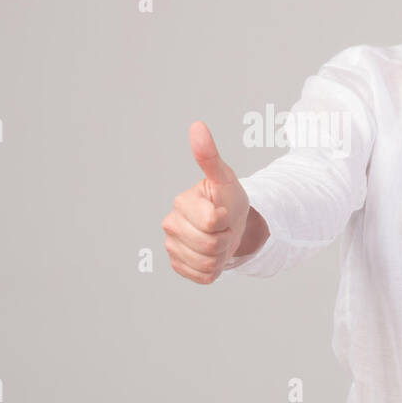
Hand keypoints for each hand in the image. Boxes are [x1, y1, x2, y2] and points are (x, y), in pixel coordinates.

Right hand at [162, 121, 253, 283]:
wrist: (231, 223)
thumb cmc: (227, 198)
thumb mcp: (225, 178)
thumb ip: (209, 156)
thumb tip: (197, 125)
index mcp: (181, 204)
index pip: (212, 221)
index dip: (227, 219)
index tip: (224, 211)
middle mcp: (170, 226)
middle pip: (210, 246)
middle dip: (226, 239)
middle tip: (224, 228)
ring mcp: (173, 248)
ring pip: (207, 264)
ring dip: (222, 255)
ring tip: (219, 240)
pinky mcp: (179, 266)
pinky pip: (203, 276)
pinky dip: (215, 269)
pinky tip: (213, 255)